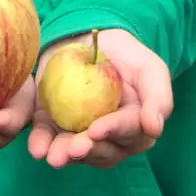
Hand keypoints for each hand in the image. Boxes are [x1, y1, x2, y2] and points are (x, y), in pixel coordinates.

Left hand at [27, 29, 171, 169]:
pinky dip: (41, 145)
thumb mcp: (150, 69)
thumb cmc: (128, 57)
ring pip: (75, 152)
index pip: (127, 133)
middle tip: (75, 148)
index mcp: (135, 128)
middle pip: (101, 151)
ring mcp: (80, 136)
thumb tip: (155, 129)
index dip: (113, 131)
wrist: (92, 40)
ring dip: (65, 155)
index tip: (97, 129)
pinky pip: (48, 140)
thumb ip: (159, 98)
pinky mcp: (55, 127)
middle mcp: (109, 139)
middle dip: (88, 150)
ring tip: (55, 156)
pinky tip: (36, 149)